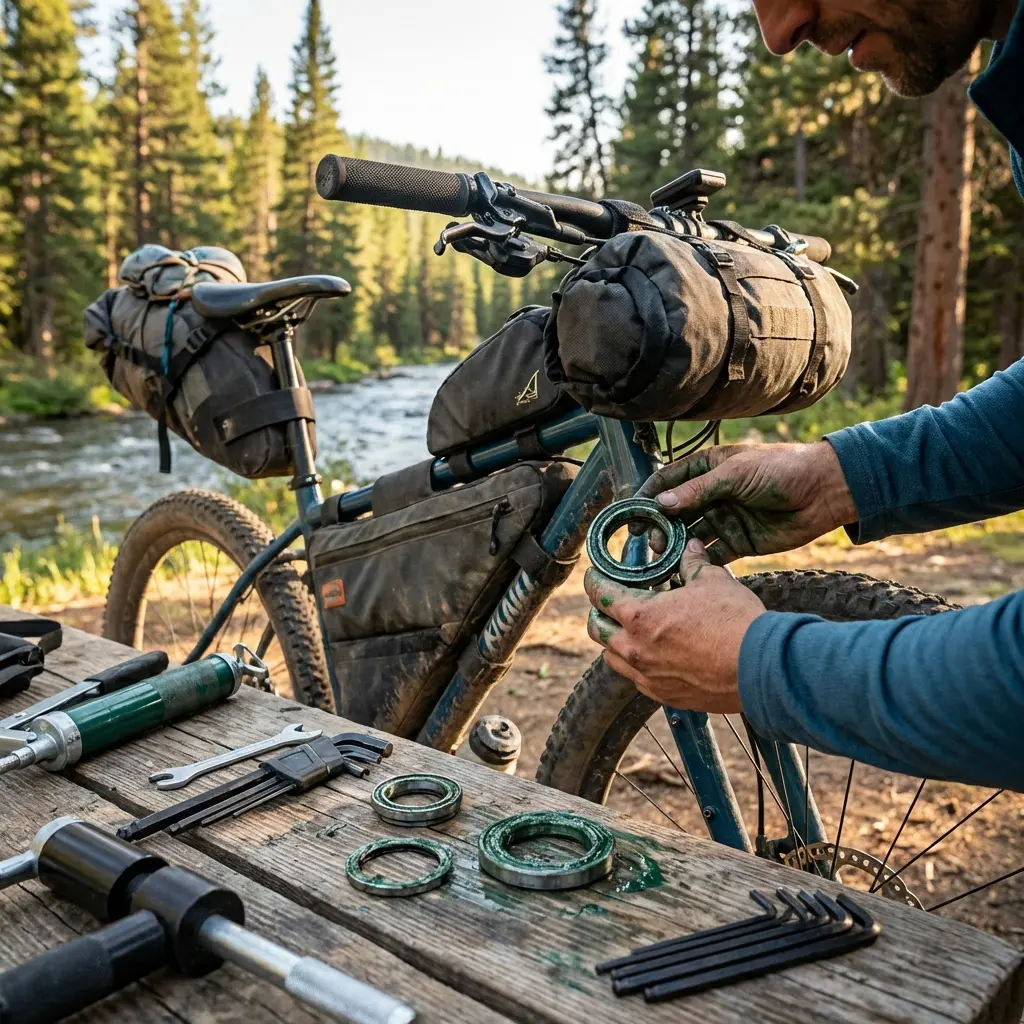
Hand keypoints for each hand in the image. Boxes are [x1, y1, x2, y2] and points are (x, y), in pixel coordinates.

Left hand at [585, 540, 766, 713]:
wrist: (760, 669)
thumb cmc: (735, 622)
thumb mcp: (713, 581)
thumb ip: (694, 565)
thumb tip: (691, 548)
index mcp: (641, 617)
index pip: (602, 596)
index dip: (594, 582)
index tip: (594, 576)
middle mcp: (636, 649)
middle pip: (597, 629)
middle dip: (597, 612)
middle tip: (606, 602)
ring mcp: (648, 676)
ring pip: (612, 658)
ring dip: (612, 641)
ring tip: (624, 629)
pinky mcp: (664, 696)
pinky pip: (636, 679)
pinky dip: (634, 665)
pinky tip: (648, 655)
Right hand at [639, 440, 856, 564]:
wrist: (824, 491)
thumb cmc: (782, 469)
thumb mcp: (735, 474)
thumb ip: (698, 490)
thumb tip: (661, 504)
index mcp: (708, 468)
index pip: (669, 481)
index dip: (650, 496)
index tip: (632, 512)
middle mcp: (712, 494)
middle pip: (675, 512)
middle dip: (659, 526)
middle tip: (649, 541)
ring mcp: (724, 519)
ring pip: (690, 535)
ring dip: (675, 545)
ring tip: (663, 555)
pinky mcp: (738, 542)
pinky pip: (712, 554)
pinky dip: (698, 561)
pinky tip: (686, 568)